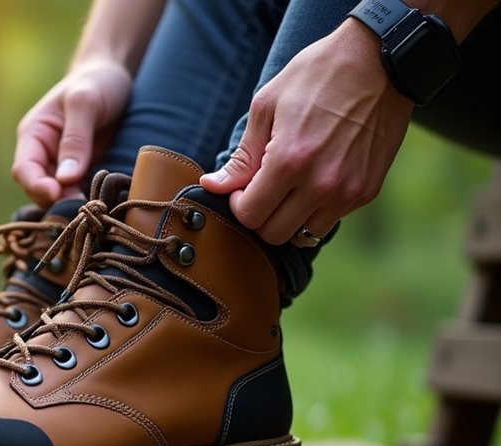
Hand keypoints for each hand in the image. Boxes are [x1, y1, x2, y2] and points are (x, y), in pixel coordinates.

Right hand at [12, 60, 131, 207]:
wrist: (114, 78)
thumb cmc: (96, 82)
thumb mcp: (86, 102)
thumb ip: (75, 138)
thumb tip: (65, 178)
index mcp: (34, 134)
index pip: (24, 170)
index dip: (37, 186)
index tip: (58, 194)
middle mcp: (42, 154)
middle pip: (38, 189)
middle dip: (56, 200)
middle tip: (83, 205)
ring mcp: (61, 166)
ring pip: (58, 197)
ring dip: (72, 204)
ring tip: (94, 206)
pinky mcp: (81, 173)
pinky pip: (77, 194)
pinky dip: (86, 201)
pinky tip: (101, 203)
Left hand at [200, 20, 415, 245]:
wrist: (381, 61)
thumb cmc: (317, 76)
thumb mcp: (267, 106)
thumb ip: (241, 156)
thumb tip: (213, 185)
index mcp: (289, 161)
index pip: (249, 215)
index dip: (238, 204)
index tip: (241, 186)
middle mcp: (321, 184)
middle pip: (273, 234)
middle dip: (259, 215)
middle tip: (261, 189)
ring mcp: (348, 191)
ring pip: (303, 235)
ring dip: (288, 218)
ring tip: (288, 188)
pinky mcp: (367, 191)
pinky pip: (331, 220)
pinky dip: (315, 210)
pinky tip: (313, 182)